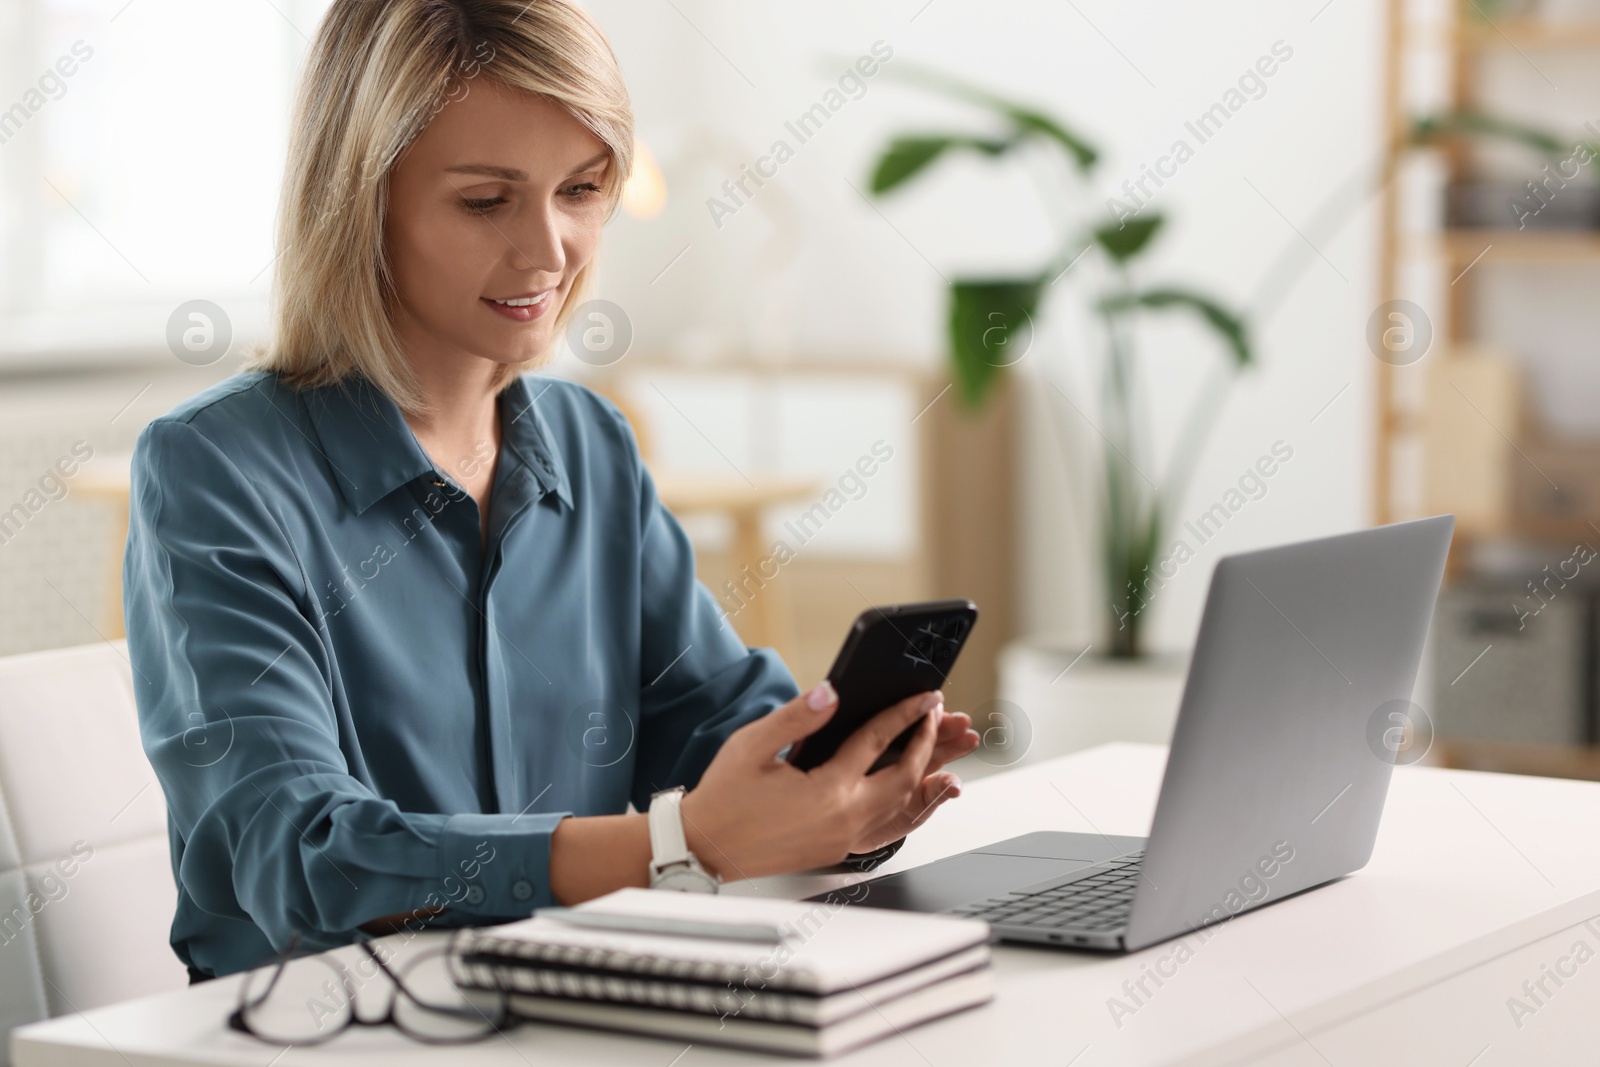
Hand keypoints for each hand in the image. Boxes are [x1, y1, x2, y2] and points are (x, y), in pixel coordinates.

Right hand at [678, 682, 970, 881]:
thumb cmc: (723, 799)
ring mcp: (843, 840)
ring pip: (901, 808)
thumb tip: (830, 693)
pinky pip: (885, 826)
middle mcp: (843, 821)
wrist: (704, 849)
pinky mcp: (837, 850)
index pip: (877, 742)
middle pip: (905, 778)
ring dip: (922, 776)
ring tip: (936, 752)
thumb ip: (797, 717)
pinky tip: (906, 788)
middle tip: (936, 718)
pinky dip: (903, 804)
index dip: (906, 714)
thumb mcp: (752, 746)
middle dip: (927, 745)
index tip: (925, 698)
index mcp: (826, 792)